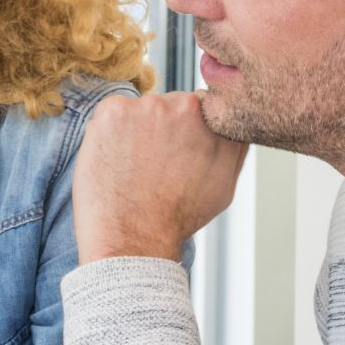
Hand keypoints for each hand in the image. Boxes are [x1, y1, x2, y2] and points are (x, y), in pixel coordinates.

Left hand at [73, 93, 246, 262]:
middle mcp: (177, 105)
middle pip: (167, 105)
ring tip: (134, 167)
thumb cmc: (178, 216)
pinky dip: (110, 132)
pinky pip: (111, 114)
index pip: (198, 105)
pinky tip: (116, 161)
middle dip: (161, 128)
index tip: (178, 149)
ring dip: (135, 130)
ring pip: (138, 110)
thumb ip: (234, 143)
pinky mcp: (110, 113)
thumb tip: (233, 121)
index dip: (186, 130)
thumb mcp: (224, 182)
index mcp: (208, 117)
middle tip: (155, 164)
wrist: (134, 239)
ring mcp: (141, 107)